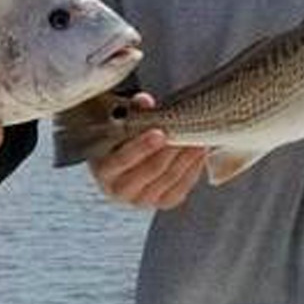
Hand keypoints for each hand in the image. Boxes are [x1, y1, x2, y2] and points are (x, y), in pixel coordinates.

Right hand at [89, 96, 206, 208]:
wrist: (123, 164)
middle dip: (171, 151)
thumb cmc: (120, 140)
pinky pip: (180, 189)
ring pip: (169, 179)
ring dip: (186, 159)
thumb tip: (145, 101)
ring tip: (199, 139)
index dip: (141, 147)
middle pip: (150, 170)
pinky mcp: (160, 203)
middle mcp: (119, 191)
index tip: (160, 133)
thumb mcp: (119, 123)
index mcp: (104, 171)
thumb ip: (131, 111)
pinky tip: (199, 154)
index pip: (122, 160)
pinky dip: (192, 171)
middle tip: (187, 132)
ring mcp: (141, 200)